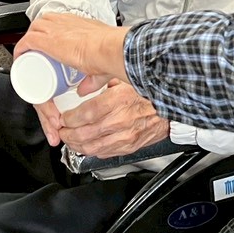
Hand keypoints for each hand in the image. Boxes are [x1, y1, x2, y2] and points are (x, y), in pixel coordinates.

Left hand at [16, 13, 129, 86]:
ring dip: (29, 40)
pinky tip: (20, 57)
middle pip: (44, 22)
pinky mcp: (46, 39)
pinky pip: (26, 41)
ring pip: (33, 29)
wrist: (107, 49)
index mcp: (80, 24)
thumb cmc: (109, 53)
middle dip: (38, 34)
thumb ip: (91, 81)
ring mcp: (54, 29)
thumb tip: (83, 91)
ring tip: (28, 54)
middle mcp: (65, 22)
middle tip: (37, 50)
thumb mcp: (99, 67)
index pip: (61, 22)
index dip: (53, 31)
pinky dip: (20, 49)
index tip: (52, 44)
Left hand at [51, 79, 169, 157]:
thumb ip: (102, 81)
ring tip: (69, 139)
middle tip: (61, 130)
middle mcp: (122, 120)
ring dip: (76, 145)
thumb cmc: (150, 91)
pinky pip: (105, 154)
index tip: (63, 117)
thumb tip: (83, 87)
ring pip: (92, 147)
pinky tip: (85, 145)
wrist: (172, 107)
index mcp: (119, 100)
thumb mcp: (125, 78)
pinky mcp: (130, 147)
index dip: (69, 119)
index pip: (87, 113)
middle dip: (68, 134)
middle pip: (85, 134)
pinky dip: (91, 151)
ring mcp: (126, 136)